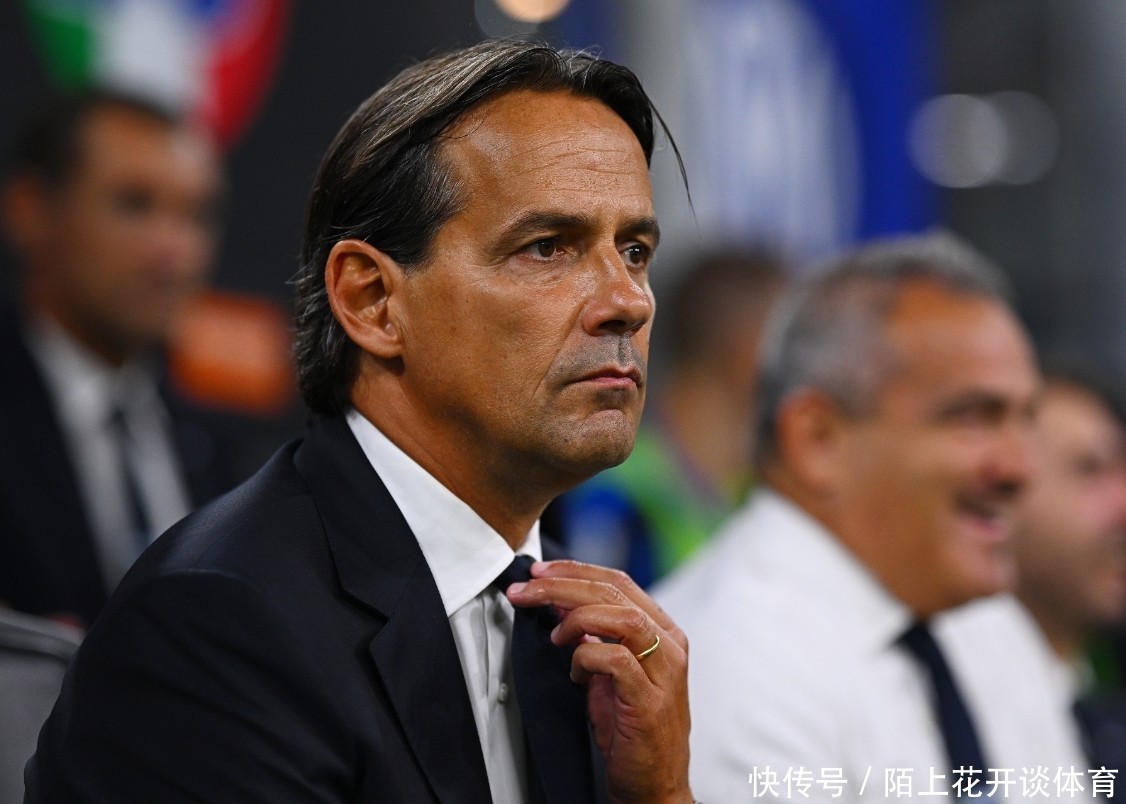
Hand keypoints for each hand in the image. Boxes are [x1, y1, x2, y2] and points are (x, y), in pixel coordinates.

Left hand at [506, 560, 692, 803]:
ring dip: (575, 617)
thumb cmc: (630, 728)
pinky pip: (616, 660)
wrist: (653, 784)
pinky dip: (586, 658)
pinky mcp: (651, 701)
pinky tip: (575, 672)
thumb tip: (555, 603)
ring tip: (554, 636)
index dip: (575, 571)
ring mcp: (665, 672)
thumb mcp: (607, 672)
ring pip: (620, 617)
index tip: (537, 573)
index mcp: (663, 630)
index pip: (619, 580)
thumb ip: (591, 636)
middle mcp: (670, 644)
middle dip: (561, 586)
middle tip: (524, 591)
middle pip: (615, 592)